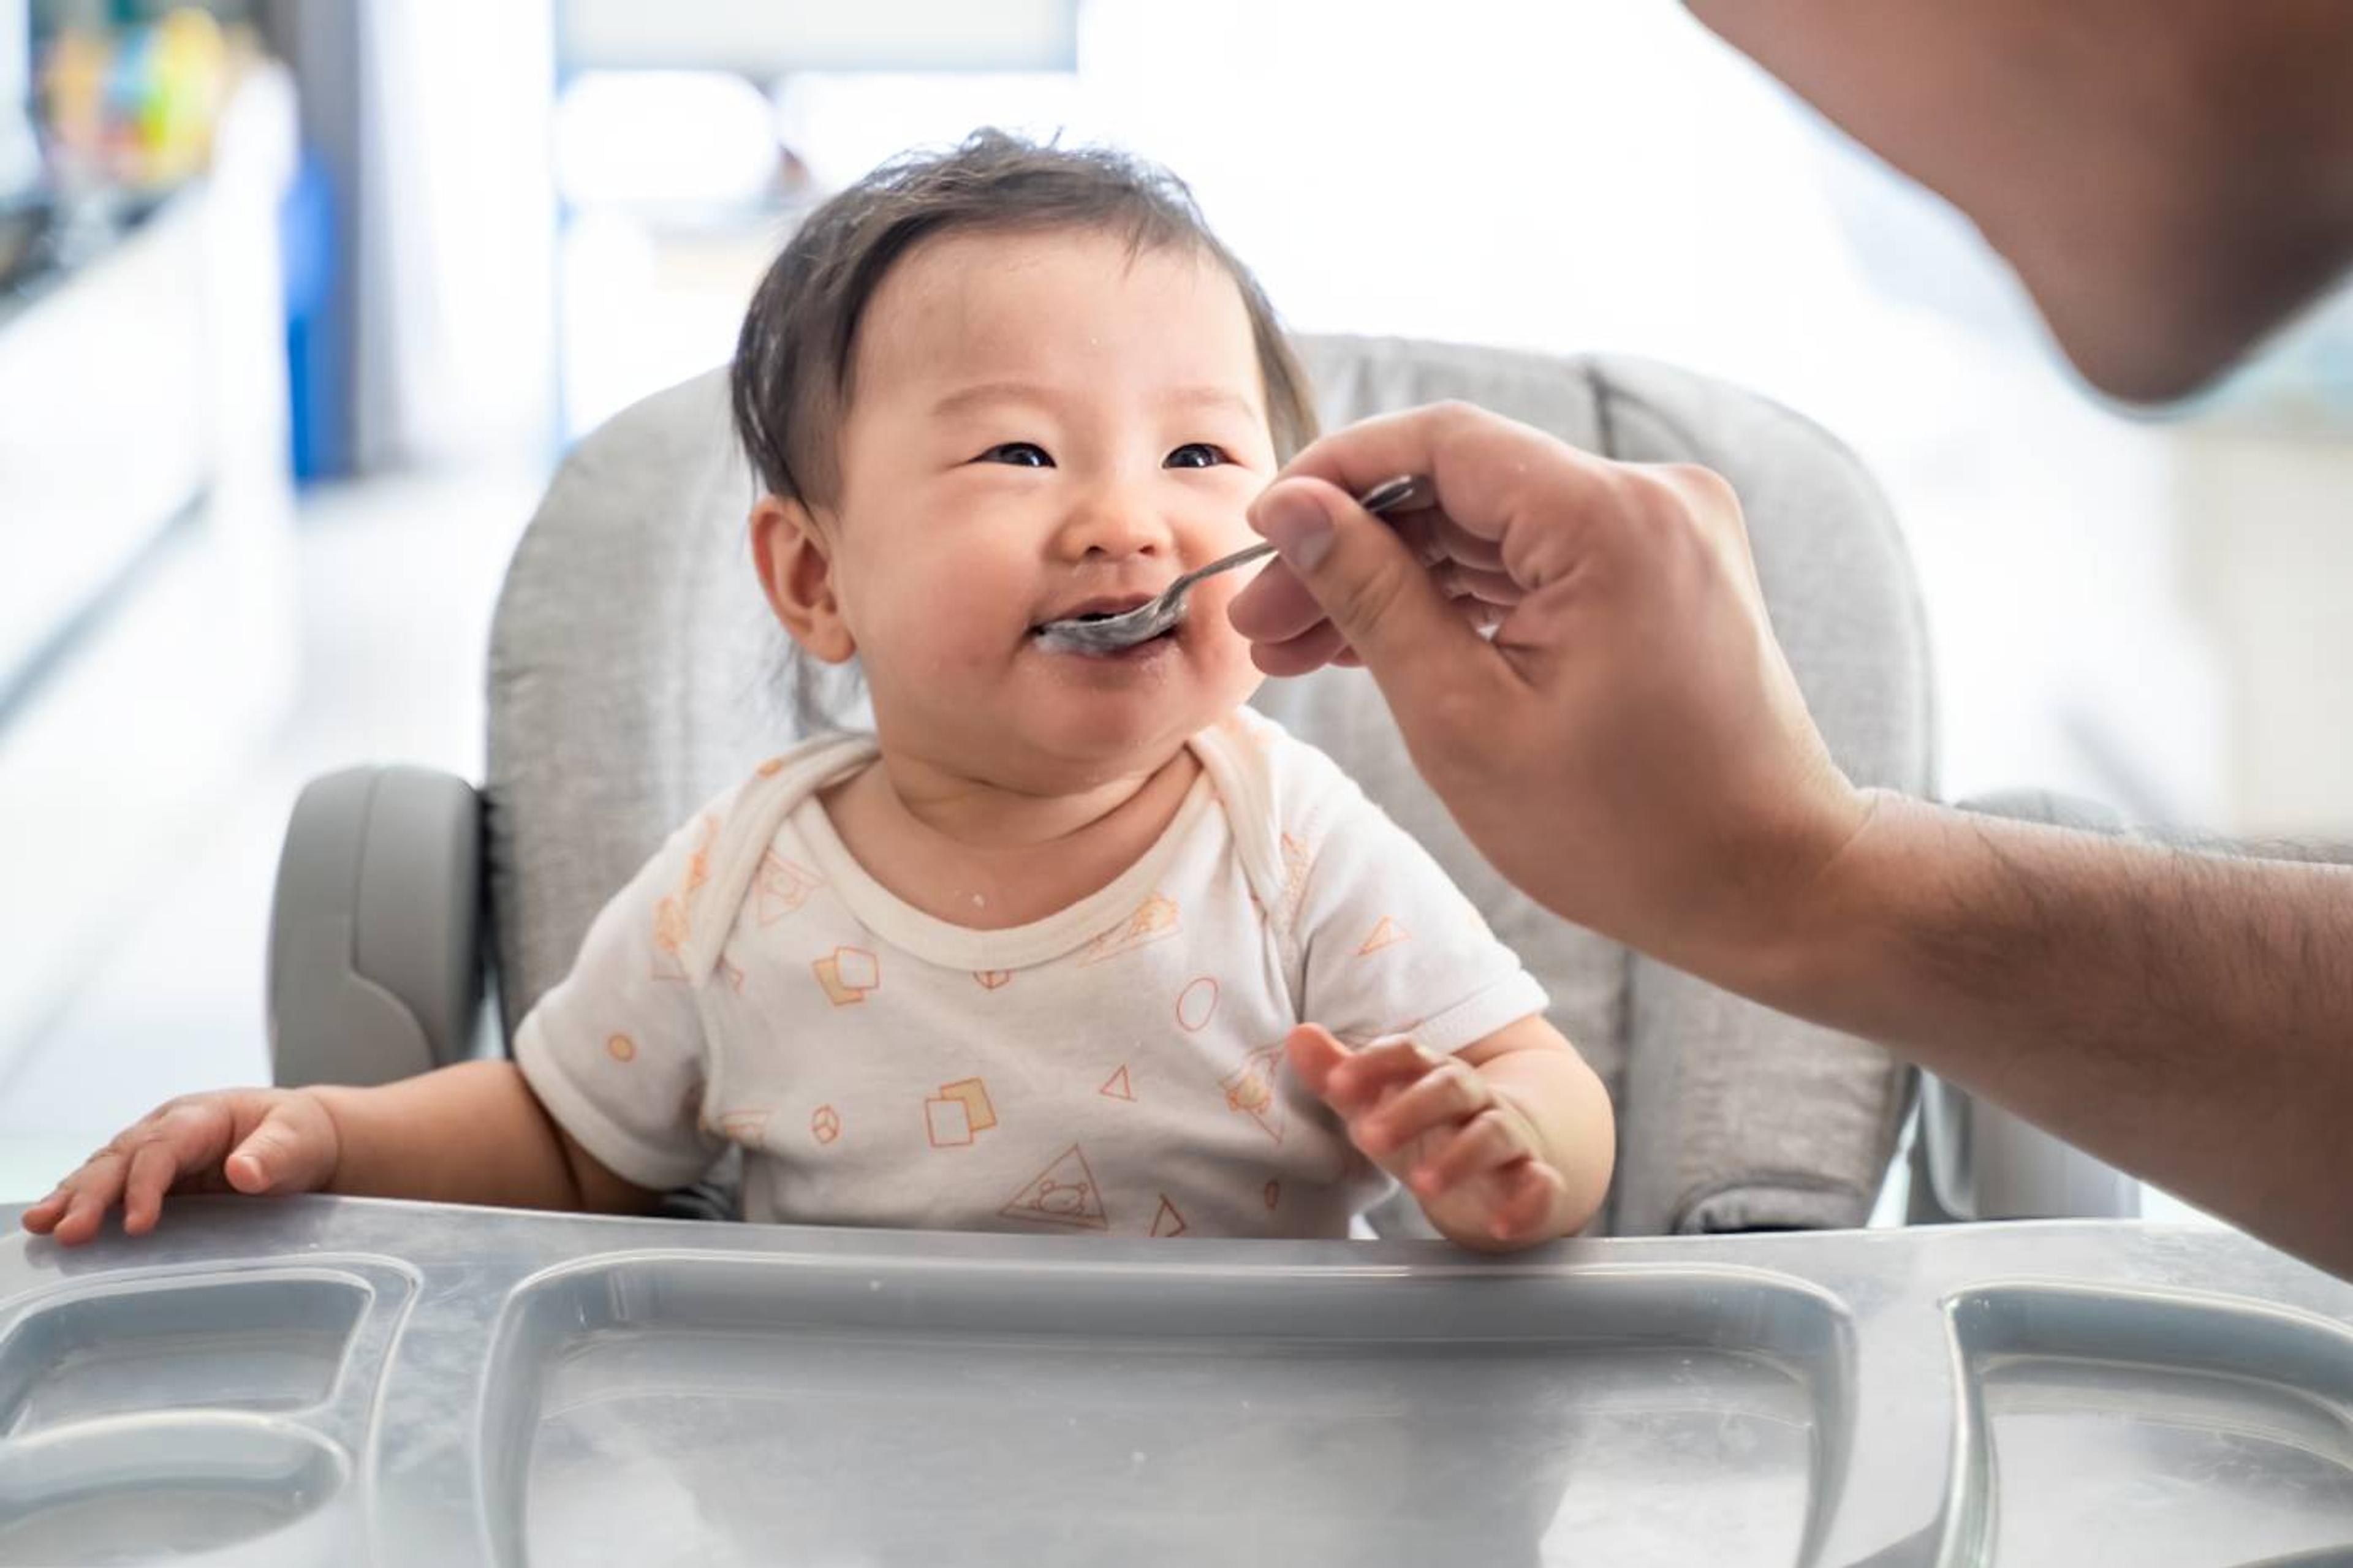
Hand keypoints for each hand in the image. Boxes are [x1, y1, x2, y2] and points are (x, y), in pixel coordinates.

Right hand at [20, 1088, 341, 1245]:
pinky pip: (109, 1187)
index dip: (145, 1186)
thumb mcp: (298, 1140)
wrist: (301, 1139)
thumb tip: (245, 1171)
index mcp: (200, 1116)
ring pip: (104, 1170)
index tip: (138, 1226)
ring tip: (40, 1226)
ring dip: (71, 1197)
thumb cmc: (299, 1136)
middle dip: (91, 1194)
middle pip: (121, 1159)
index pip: (162, 1149)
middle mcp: (167, 1130)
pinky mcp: (150, 1177)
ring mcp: (153, 1152)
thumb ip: (274, 1155)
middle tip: (66, 1230)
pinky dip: (80, 1202)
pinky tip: (53, 1223)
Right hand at [1228, 402, 1871, 995]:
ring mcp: (1663, 531)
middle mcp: (1649, 498)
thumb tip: (1294, 509)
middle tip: (1260, 622)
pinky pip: (1534, 560)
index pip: (1438, 442)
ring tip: (1296, 649)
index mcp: (1609, 520)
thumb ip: (1373, 598)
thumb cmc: (1626, 831)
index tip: (1259, 536)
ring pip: (1489, 527)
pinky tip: (1374, 645)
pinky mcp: (1662, 569)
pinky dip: (1457, 600)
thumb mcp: (1464, 721)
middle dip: (1350, 548)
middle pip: (1459, 486)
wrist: (1770, 884)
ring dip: (1393, 580)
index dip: (1331, 478)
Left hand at [1286, 1025, 1569, 1248]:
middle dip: (1411, 1109)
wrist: (1517, 1154)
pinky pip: (1540, 1187)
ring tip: (1422, 1185)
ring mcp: (1510, 1139)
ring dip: (1461, 1157)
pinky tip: (1501, 1225)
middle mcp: (1476, 1100)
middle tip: (1367, 1137)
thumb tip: (1298, 1035)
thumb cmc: (1434, 1130)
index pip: (1409, 1053)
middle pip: (1452, 1088)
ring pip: (1493, 1135)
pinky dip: (1526, 1204)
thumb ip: (1341, 1076)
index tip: (1337, 1085)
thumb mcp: (1384, 1106)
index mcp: (1434, 1075)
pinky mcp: (1536, 1181)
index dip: (1374, 1064)